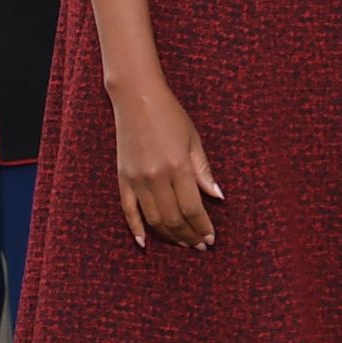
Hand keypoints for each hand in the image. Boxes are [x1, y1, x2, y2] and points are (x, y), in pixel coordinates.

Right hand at [111, 79, 223, 247]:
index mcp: (178, 166)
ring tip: (183, 243)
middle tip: (200, 245)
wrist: (136, 97)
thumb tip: (218, 197)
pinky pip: (128, 210)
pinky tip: (145, 242)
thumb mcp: (194, 140)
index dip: (203, 227)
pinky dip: (136, 228)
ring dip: (169, 235)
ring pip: (154, 219)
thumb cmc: (170, 115)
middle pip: (174, 218)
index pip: (193, 208)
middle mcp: (156, 177)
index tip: (211, 238)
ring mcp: (137, 179)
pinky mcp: (123, 178)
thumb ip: (204, 171)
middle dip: (189, 235)